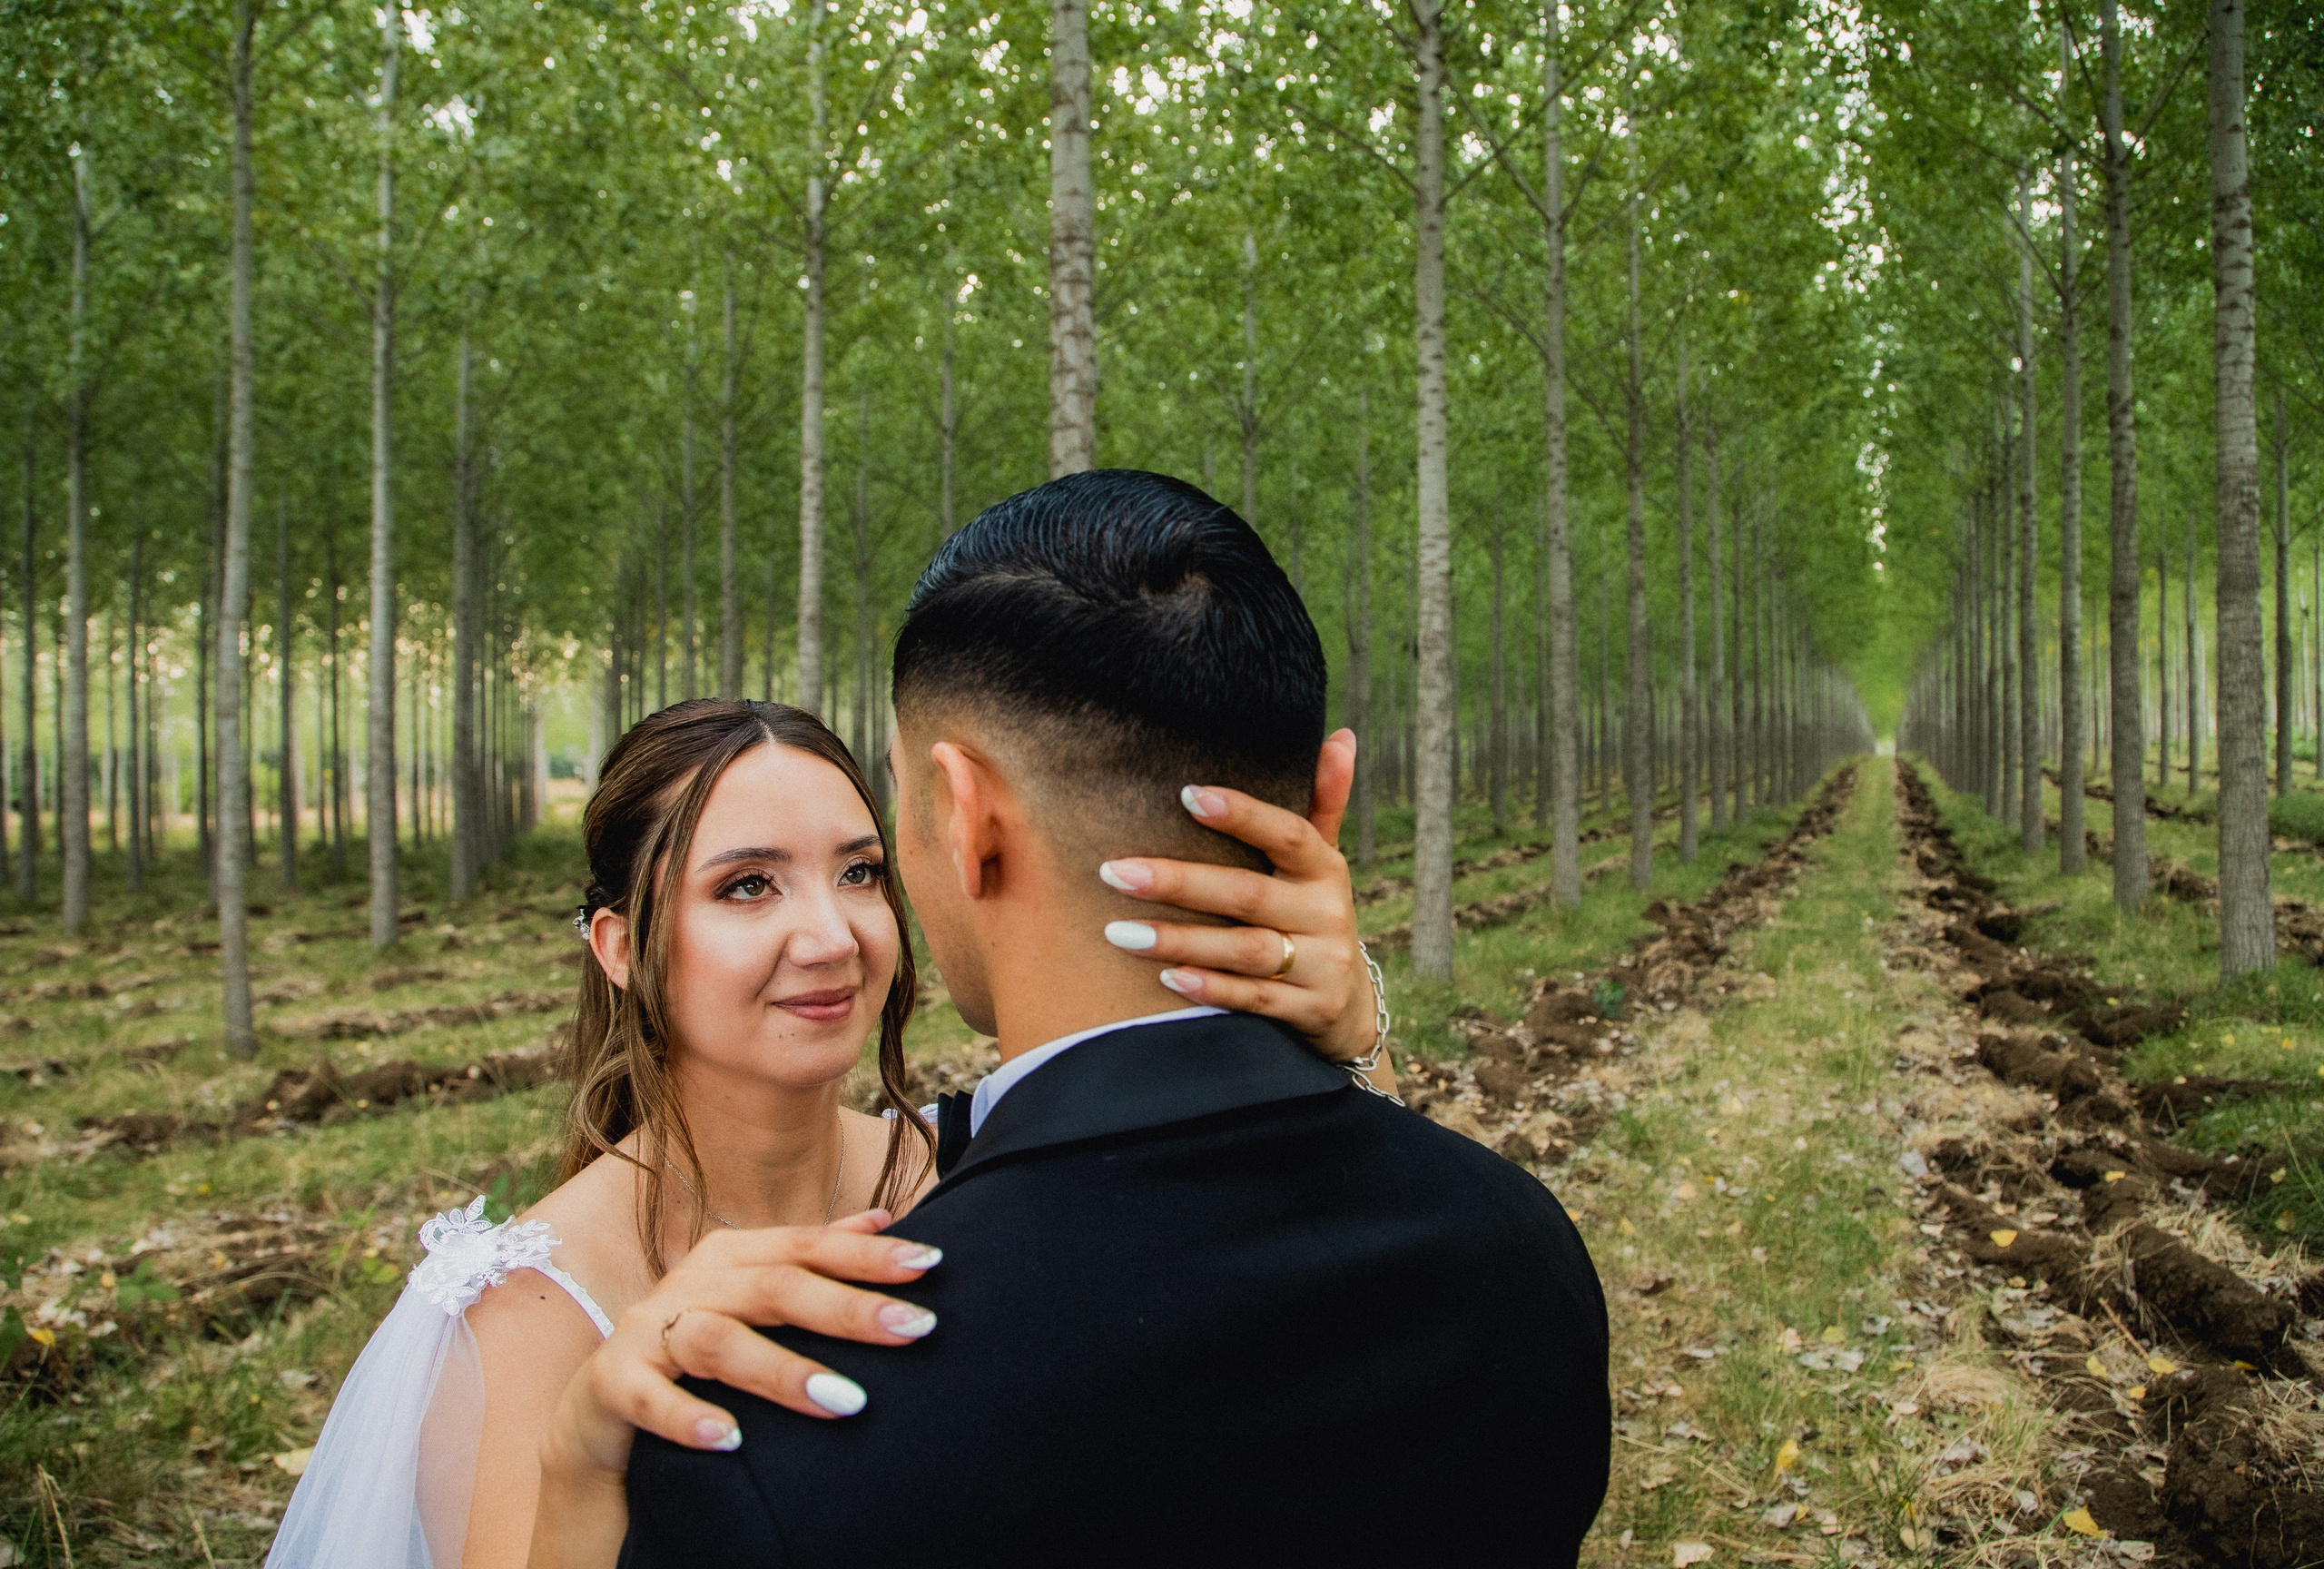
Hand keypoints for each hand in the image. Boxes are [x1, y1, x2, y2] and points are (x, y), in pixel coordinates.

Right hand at [539, 1212, 938, 1482]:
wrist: (602, 1404)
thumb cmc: (696, 1346)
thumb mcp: (753, 1297)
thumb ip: (812, 1259)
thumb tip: (884, 1219)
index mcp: (732, 1256)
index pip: (809, 1246)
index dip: (869, 1254)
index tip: (931, 1263)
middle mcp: (692, 1283)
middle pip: (776, 1288)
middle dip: (849, 1308)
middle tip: (916, 1329)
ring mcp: (648, 1330)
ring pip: (719, 1342)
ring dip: (784, 1372)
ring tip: (848, 1402)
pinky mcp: (614, 1382)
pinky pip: (650, 1398)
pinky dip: (689, 1417)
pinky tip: (732, 1439)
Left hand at [1095, 728, 1389, 1083]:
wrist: (1348, 1007)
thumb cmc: (1312, 916)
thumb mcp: (1323, 863)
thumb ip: (1322, 801)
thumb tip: (1341, 736)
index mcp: (1325, 869)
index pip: (1289, 833)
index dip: (1243, 814)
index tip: (1187, 794)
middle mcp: (1326, 913)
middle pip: (1247, 894)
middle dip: (1179, 882)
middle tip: (1113, 871)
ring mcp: (1321, 966)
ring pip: (1243, 951)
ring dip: (1179, 941)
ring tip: (1118, 932)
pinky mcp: (1308, 1011)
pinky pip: (1252, 999)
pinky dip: (1210, 988)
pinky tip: (1165, 977)